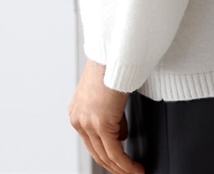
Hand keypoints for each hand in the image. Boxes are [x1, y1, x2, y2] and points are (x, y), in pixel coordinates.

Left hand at [69, 59, 143, 173]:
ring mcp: (88, 123)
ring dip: (122, 168)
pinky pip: (115, 152)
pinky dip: (126, 164)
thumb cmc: (112, 64)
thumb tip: (120, 132)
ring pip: (106, 156)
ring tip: (135, 172)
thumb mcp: (107, 94)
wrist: (112, 53)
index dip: (106, 155)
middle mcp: (79, 119)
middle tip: (129, 172)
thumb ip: (110, 114)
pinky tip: (135, 168)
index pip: (91, 143)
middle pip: (96, 153)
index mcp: (78, 113)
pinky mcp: (101, 123)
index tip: (119, 161)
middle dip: (115, 166)